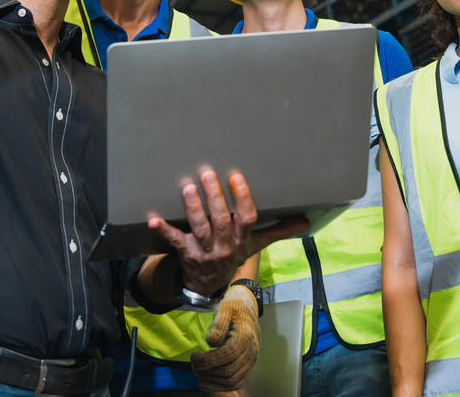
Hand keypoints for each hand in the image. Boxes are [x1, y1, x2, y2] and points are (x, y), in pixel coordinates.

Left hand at [148, 168, 307, 296]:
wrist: (208, 285)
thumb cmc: (233, 255)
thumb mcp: (256, 245)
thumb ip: (278, 231)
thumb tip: (306, 222)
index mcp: (242, 239)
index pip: (246, 219)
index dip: (242, 199)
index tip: (236, 177)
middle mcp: (224, 245)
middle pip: (220, 221)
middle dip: (214, 197)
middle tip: (207, 173)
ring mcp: (204, 250)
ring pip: (200, 228)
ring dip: (193, 208)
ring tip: (187, 188)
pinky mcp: (185, 252)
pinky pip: (174, 241)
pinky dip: (163, 230)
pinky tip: (153, 219)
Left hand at [191, 285, 260, 392]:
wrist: (247, 312)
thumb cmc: (234, 309)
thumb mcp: (225, 308)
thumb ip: (219, 323)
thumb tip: (211, 341)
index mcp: (245, 336)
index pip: (227, 354)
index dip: (209, 360)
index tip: (194, 357)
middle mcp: (250, 352)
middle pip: (228, 371)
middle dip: (207, 371)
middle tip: (194, 363)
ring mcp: (250, 361)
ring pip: (232, 380)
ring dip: (212, 380)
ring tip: (199, 371)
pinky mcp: (247, 368)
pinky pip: (236, 383)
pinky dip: (220, 386)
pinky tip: (206, 381)